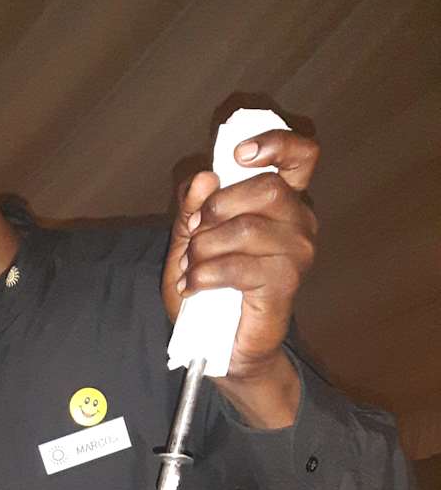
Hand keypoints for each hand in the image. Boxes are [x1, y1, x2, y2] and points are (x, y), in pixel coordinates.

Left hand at [162, 128, 318, 382]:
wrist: (223, 346)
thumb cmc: (211, 288)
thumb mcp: (188, 240)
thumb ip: (192, 206)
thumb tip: (204, 176)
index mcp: (283, 201)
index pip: (302, 155)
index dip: (276, 143)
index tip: (238, 154)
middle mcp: (300, 222)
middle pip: (269, 188)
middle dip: (219, 206)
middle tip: (195, 231)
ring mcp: (298, 254)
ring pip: (249, 227)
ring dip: (206, 247)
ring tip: (191, 267)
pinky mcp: (285, 285)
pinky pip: (241, 266)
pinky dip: (206, 273)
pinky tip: (193, 285)